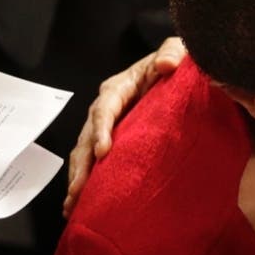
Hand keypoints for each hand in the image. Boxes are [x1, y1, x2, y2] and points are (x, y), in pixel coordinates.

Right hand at [63, 37, 186, 217]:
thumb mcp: (178, 50)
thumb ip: (173, 52)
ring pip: (85, 153)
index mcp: (119, 88)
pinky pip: (96, 162)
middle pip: (87, 137)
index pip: (104, 109)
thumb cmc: (176, 61)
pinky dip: (89, 182)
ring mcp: (109, 127)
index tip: (103, 151)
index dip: (101, 130)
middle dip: (82, 164)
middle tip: (78, 191)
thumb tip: (166, 64)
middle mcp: (107, 108)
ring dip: (79, 178)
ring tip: (73, 204)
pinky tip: (82, 204)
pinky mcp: (116, 141)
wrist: (181, 72)